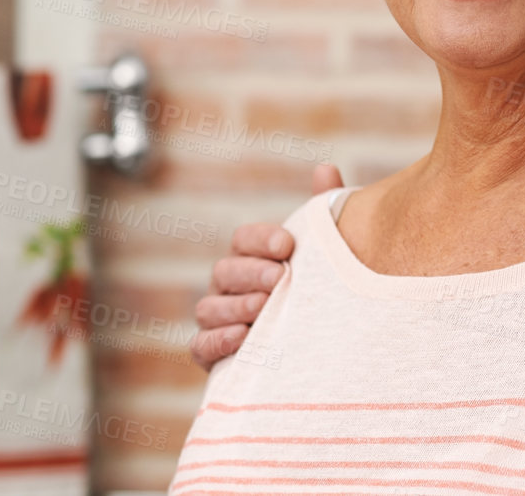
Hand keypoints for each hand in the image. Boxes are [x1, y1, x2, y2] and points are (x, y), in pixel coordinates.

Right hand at [190, 163, 342, 368]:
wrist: (316, 349)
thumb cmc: (317, 291)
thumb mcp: (323, 253)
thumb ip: (323, 212)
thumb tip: (324, 169)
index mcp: (252, 258)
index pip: (244, 238)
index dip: (262, 239)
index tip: (288, 245)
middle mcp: (229, 286)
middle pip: (225, 271)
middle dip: (251, 273)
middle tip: (280, 279)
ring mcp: (218, 320)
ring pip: (209, 307)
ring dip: (236, 306)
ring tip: (264, 307)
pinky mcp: (212, 355)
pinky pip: (200, 345)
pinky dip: (217, 340)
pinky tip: (242, 337)